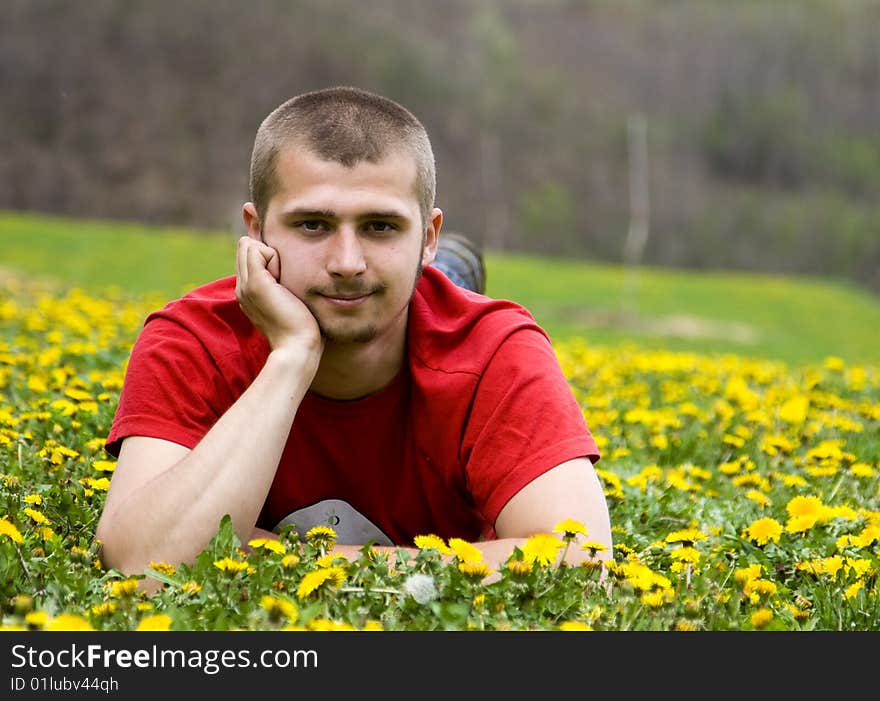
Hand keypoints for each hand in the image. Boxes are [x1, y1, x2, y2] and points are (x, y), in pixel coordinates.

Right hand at [234, 236, 322, 359]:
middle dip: (268, 255)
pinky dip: (275, 258)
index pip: (247, 255)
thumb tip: (284, 266)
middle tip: (284, 281)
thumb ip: (281, 282)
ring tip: (283, 284)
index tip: (283, 283)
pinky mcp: (255, 283)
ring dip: (272, 257)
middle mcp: (241, 288)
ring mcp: (245, 286)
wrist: (297, 346)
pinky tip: (283, 282)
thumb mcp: (287, 299)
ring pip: (249, 245)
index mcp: (247, 292)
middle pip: (245, 247)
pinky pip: (257, 249)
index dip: (267, 258)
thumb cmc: (300, 327)